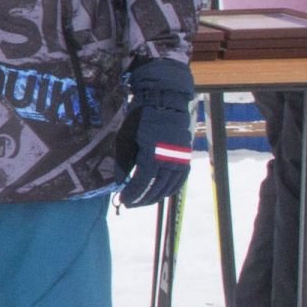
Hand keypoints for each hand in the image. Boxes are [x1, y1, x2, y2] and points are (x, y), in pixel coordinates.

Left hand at [118, 58, 195, 207]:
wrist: (165, 102)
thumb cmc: (142, 119)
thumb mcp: (127, 139)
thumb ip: (125, 162)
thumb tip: (121, 182)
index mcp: (154, 155)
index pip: (142, 182)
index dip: (132, 193)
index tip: (122, 201)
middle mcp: (170, 160)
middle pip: (156, 188)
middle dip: (141, 199)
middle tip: (129, 204)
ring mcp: (181, 159)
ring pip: (169, 187)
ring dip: (155, 197)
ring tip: (141, 202)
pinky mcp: (185, 157)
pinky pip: (179, 180)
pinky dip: (169, 189)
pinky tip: (160, 194)